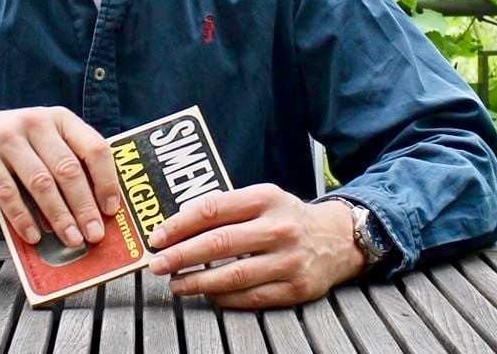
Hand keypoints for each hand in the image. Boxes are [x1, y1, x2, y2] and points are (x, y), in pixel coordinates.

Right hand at [0, 106, 120, 249]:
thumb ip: (68, 162)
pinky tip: (34, 236)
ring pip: (41, 182)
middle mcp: (36, 122)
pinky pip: (7, 193)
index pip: (93, 147)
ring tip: (71, 239)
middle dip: (84, 206)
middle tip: (94, 234)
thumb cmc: (17, 144)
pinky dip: (23, 218)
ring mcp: (7, 136)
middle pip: (67, 169)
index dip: (106, 180)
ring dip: (59, 216)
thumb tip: (97, 209)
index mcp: (60, 118)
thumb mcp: (45, 141)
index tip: (111, 209)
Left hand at [146, 183, 365, 308]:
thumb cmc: (288, 216)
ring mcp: (288, 260)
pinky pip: (251, 297)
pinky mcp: (296, 288)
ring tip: (176, 284)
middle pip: (219, 243)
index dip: (180, 224)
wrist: (338, 238)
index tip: (158, 237)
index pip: (212, 209)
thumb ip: (226, 207)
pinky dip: (224, 298)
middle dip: (181, 255)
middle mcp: (277, 227)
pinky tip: (208, 295)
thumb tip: (179, 224)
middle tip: (158, 264)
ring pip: (233, 275)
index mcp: (264, 198)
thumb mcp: (262, 198)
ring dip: (198, 282)